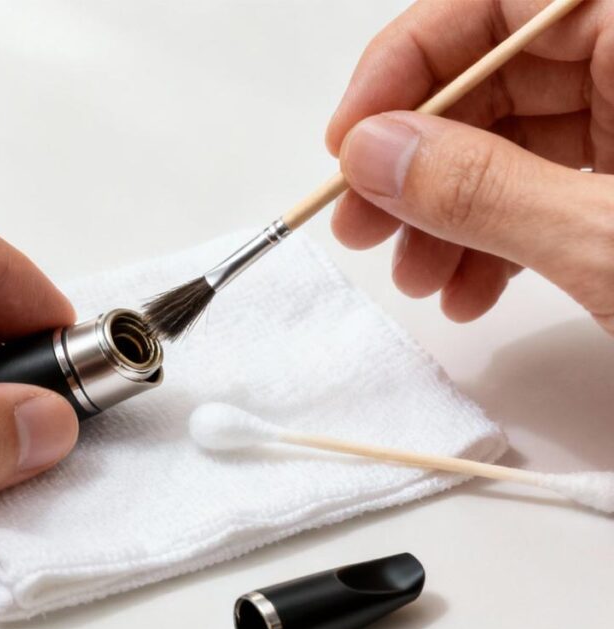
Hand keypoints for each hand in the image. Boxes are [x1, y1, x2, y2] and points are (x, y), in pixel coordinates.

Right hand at [326, 0, 613, 333]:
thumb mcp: (603, 237)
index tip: (349, 142)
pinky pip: (548, 187)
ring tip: (418, 279)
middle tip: (362, 225)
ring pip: (513, 143)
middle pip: (495, 79)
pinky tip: (470, 291)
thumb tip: (372, 153)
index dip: (405, 64)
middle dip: (416, 163)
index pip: (492, 4)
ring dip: (447, 216)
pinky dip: (499, 239)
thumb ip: (485, 188)